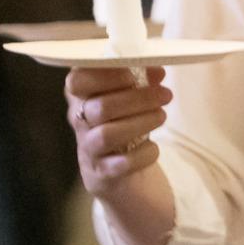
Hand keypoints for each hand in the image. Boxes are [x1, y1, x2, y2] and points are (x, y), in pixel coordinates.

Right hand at [64, 66, 172, 198]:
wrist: (121, 170)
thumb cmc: (125, 122)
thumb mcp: (130, 97)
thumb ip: (141, 80)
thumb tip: (157, 70)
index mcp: (83, 97)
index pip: (77, 82)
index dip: (104, 76)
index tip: (132, 75)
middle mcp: (80, 122)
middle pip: (99, 108)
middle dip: (138, 99)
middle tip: (166, 95)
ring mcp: (88, 150)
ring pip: (107, 135)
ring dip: (141, 123)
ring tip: (162, 116)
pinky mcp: (101, 174)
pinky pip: (121, 164)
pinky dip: (142, 154)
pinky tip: (153, 148)